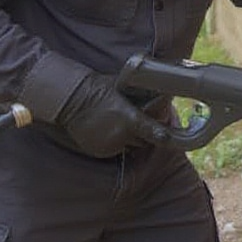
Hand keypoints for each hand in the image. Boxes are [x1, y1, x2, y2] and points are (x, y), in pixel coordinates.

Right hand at [54, 72, 171, 157]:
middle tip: (139, 124)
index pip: (156, 134)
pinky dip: (115, 144)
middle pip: (144, 142)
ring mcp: (110, 146)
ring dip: (129, 140)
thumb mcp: (123, 89)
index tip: (171, 137)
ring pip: (129, 147)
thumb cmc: (98, 89)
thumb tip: (157, 94)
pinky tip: (107, 131)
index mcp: (130, 119)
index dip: (165, 137)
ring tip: (120, 125)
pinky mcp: (99, 152)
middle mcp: (122, 136)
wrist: (71, 100)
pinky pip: (114, 151)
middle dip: (144, 135)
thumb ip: (139, 97)